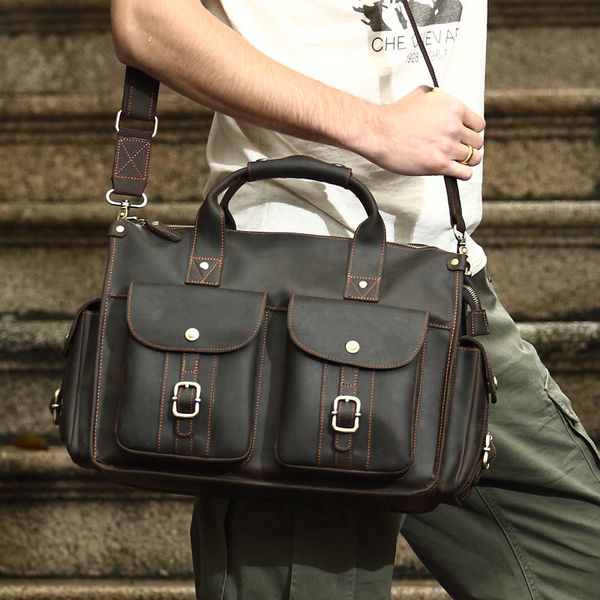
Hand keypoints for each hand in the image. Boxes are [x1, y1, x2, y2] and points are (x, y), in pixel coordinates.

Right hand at [357, 86, 485, 180]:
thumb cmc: (394, 115)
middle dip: (469, 146)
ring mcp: (447, 146)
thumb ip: (438, 98)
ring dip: (467, 161)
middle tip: (459, 149)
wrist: (378, 132)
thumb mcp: (421, 95)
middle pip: (477, 142)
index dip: (472, 131)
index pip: (478, 124)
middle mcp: (453, 126)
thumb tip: (442, 100)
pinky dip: (463, 173)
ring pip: (473, 158)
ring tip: (458, 161)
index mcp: (452, 107)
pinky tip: (455, 171)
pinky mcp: (439, 164)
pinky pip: (464, 173)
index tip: (465, 136)